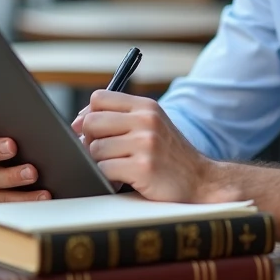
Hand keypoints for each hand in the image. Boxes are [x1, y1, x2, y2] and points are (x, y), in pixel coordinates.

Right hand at [0, 111, 49, 202]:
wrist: (38, 159)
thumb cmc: (26, 134)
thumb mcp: (22, 122)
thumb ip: (21, 115)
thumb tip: (40, 115)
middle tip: (12, 146)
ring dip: (11, 177)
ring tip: (32, 173)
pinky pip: (2, 203)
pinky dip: (24, 198)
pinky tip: (42, 194)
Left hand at [73, 90, 220, 202]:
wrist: (201, 181)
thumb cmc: (169, 156)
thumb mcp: (152, 126)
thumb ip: (121, 119)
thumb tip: (78, 122)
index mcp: (147, 107)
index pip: (99, 98)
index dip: (88, 115)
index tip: (90, 132)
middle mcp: (147, 120)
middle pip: (92, 122)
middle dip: (89, 141)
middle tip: (103, 154)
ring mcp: (146, 143)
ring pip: (94, 149)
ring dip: (100, 163)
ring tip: (118, 168)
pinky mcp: (143, 167)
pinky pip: (104, 169)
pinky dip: (107, 178)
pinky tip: (123, 179)